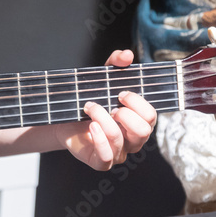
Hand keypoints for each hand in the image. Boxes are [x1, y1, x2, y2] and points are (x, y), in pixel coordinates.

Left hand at [54, 50, 156, 169]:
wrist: (64, 120)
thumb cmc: (90, 102)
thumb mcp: (103, 80)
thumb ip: (116, 64)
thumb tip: (126, 55)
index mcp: (139, 122)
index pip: (151, 116)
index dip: (138, 103)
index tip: (120, 93)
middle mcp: (133, 140)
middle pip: (144, 131)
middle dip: (125, 114)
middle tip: (109, 105)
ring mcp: (118, 153)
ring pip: (120, 140)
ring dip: (103, 119)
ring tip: (90, 108)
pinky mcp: (101, 162)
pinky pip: (106, 158)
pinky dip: (98, 140)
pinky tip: (90, 127)